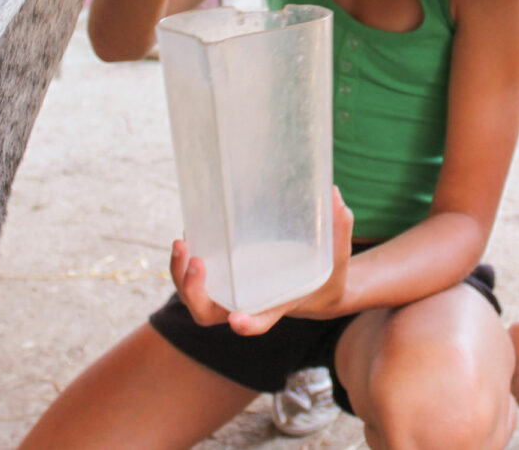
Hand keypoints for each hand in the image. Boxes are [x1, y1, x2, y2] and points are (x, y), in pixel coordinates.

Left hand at [170, 186, 353, 335]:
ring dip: (180, 275)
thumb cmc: (325, 277)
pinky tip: (187, 236)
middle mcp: (246, 304)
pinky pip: (194, 277)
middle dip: (194, 292)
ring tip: (181, 243)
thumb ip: (338, 231)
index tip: (237, 320)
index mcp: (276, 305)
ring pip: (194, 297)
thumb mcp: (337, 259)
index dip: (249, 323)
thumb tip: (336, 196)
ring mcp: (230, 293)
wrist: (313, 288)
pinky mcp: (223, 277)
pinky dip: (184, 262)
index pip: (261, 320)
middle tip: (196, 262)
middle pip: (208, 313)